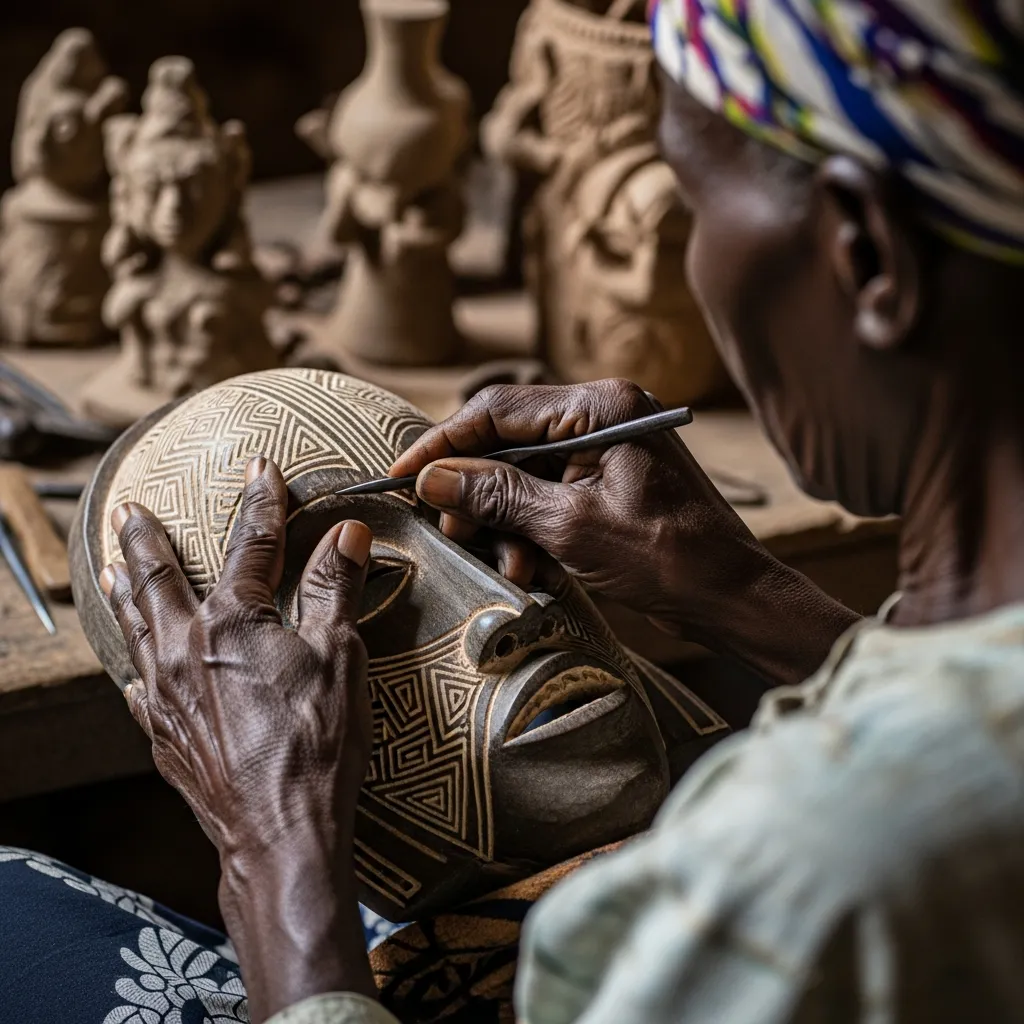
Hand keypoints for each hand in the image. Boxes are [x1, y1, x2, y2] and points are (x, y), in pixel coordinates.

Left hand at [101, 456, 376, 1020]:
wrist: (281, 832)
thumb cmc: (316, 745)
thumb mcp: (340, 655)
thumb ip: (334, 589)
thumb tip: (346, 534)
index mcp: (234, 622)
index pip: (251, 545)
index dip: (261, 503)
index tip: (262, 470)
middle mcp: (186, 650)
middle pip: (160, 579)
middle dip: (147, 540)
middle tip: (129, 511)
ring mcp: (168, 696)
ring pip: (136, 629)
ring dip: (125, 592)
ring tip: (110, 568)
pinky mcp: (165, 737)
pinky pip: (140, 689)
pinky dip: (137, 666)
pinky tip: (136, 668)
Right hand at [390, 380, 859, 686]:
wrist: (732, 598)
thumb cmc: (666, 558)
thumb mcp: (569, 527)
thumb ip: (497, 494)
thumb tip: (432, 477)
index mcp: (599, 407)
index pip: (498, 409)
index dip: (444, 444)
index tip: (403, 474)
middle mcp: (602, 416)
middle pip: (509, 443)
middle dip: (477, 493)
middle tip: (453, 531)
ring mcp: (607, 451)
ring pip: (525, 477)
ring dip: (505, 523)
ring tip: (510, 567)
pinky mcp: (609, 484)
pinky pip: (550, 498)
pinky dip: (532, 533)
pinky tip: (532, 570)